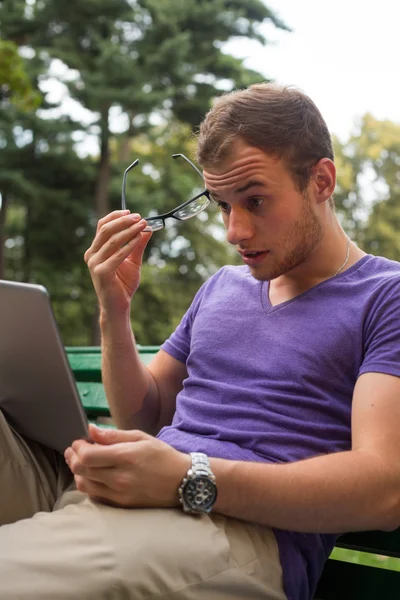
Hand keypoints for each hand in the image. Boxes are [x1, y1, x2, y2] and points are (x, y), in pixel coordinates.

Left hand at [64, 425, 190, 507]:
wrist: (182, 482)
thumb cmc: (162, 456)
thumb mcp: (141, 438)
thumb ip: (114, 435)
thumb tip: (91, 430)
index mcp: (125, 458)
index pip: (87, 456)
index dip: (78, 448)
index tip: (80, 441)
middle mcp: (120, 478)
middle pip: (82, 470)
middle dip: (73, 458)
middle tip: (75, 450)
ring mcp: (119, 494)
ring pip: (84, 485)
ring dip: (78, 472)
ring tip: (81, 462)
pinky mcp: (120, 505)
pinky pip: (94, 496)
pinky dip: (88, 484)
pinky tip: (92, 476)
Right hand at [84, 210, 151, 316]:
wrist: (118, 307)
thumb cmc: (123, 285)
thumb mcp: (133, 261)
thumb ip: (138, 245)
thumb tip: (147, 229)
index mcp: (96, 250)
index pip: (102, 226)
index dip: (116, 216)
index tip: (132, 213)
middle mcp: (91, 254)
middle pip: (106, 229)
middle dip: (124, 221)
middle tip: (139, 217)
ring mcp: (94, 263)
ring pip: (111, 240)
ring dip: (129, 230)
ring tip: (142, 225)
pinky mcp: (101, 272)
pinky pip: (117, 254)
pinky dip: (129, 245)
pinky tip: (139, 238)